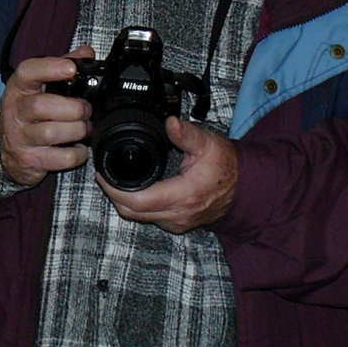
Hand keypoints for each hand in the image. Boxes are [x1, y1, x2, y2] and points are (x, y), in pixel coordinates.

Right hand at [0, 46, 94, 186]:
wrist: (6, 149)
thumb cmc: (30, 112)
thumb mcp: (40, 86)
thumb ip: (65, 66)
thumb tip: (87, 53)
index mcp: (19, 88)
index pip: (28, 72)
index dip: (50, 67)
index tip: (71, 68)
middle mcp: (16, 112)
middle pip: (42, 106)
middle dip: (73, 108)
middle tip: (85, 109)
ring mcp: (20, 138)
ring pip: (51, 133)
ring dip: (78, 130)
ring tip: (84, 128)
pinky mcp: (29, 160)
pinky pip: (60, 158)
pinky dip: (77, 154)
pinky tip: (78, 148)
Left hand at [98, 117, 237, 233]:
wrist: (245, 189)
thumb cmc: (227, 166)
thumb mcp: (208, 144)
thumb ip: (186, 134)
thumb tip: (170, 122)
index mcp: (183, 195)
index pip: (137, 201)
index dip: (114, 188)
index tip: (102, 173)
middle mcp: (177, 214)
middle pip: (131, 212)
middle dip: (113, 194)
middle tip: (104, 174)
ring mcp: (177, 223)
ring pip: (138, 217)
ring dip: (124, 201)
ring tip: (114, 179)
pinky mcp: (177, 224)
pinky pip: (149, 218)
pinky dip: (137, 206)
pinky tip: (133, 189)